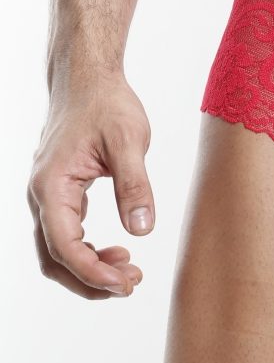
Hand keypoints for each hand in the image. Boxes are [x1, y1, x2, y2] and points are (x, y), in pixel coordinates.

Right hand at [27, 74, 153, 299]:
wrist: (87, 78)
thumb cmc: (106, 103)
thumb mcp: (128, 141)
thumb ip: (134, 186)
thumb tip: (142, 230)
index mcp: (52, 186)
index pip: (65, 246)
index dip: (93, 272)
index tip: (125, 284)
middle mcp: (42, 195)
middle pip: (55, 258)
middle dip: (90, 279)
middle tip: (132, 284)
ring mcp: (49, 195)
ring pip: (59, 249)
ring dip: (90, 267)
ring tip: (130, 271)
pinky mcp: (61, 192)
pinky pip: (66, 233)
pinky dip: (88, 250)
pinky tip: (118, 251)